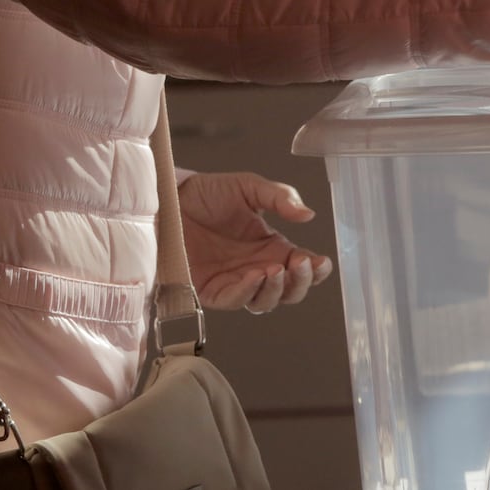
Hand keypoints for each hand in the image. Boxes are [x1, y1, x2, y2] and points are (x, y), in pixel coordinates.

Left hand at [178, 171, 332, 313]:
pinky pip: (235, 300)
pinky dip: (248, 292)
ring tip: (275, 269)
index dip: (316, 270)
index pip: (302, 267)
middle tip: (300, 265)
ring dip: (276, 290)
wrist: (169, 199)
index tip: (320, 261)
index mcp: (271, 247)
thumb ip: (280, 198)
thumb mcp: (249, 187)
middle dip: (301, 283)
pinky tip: (255, 274)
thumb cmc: (208, 193)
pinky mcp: (211, 290)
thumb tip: (308, 215)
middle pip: (289, 292)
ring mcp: (235, 281)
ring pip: (265, 302)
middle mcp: (257, 268)